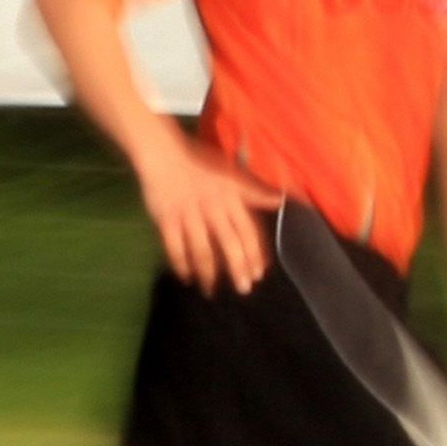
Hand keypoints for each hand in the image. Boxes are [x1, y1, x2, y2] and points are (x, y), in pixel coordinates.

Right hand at [135, 139, 275, 292]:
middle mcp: (212, 208)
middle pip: (228, 244)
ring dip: (208, 274)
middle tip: (243, 290)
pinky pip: (175, 248)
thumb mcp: (232, 175)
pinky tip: (186, 277)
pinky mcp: (167, 219)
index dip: (254, 254)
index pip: (247, 231)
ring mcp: (188, 215)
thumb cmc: (201, 164)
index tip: (258, 274)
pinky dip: (181, 265)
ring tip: (211, 290)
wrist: (164, 155)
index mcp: (230, 198)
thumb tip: (282, 201)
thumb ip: (255, 192)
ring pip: (202, 251)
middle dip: (237, 269)